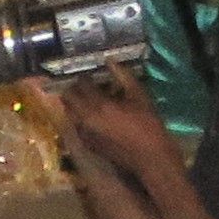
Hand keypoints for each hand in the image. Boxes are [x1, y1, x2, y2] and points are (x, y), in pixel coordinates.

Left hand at [54, 68, 174, 184]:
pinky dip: (80, 117)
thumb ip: (123, 76)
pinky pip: (76, 125)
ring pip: (69, 112)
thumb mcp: (140, 97)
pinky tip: (95, 117)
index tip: (94, 75)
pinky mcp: (87, 144)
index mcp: (98, 105)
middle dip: (76, 88)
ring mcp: (84, 132)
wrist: (150, 158)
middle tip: (89, 86)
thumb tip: (110, 60)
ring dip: (76, 103)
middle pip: (68, 96)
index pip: (81, 84)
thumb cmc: (148, 126)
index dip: (86, 77)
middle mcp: (85, 118)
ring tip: (91, 101)